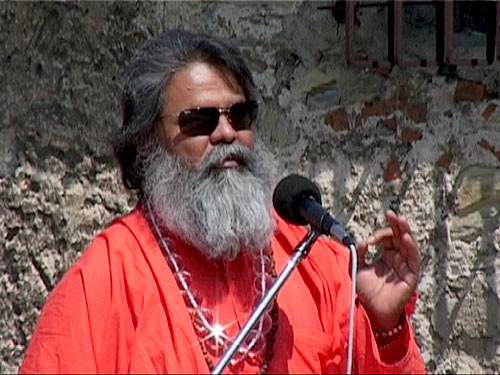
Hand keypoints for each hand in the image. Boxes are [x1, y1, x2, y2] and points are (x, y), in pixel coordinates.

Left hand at [356, 210, 420, 330]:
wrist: (369, 309)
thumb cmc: (365, 290)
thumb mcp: (357, 267)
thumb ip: (359, 253)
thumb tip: (362, 241)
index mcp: (386, 255)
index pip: (387, 238)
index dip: (379, 234)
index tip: (369, 241)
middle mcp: (397, 258)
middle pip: (400, 237)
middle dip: (396, 224)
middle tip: (391, 214)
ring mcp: (405, 266)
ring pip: (408, 245)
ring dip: (405, 231)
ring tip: (401, 220)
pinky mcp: (411, 275)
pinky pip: (413, 259)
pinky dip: (410, 247)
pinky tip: (405, 238)